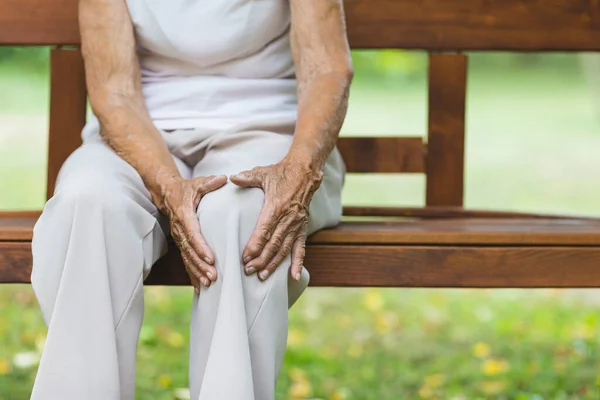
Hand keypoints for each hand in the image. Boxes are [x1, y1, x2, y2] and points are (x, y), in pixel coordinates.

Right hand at [159, 175, 226, 292]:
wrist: (166, 193)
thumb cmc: (187, 188)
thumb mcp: (198, 183)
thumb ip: (210, 182)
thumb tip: (225, 178)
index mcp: (184, 214)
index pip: (192, 233)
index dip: (201, 247)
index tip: (211, 258)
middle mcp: (179, 228)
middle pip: (189, 250)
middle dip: (201, 265)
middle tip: (214, 276)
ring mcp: (178, 237)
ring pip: (186, 258)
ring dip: (196, 272)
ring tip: (209, 284)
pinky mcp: (180, 243)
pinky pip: (185, 260)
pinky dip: (192, 274)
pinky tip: (200, 288)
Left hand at [230, 158, 322, 280]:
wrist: (305, 173)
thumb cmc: (280, 173)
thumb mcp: (263, 173)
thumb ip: (247, 178)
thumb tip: (231, 178)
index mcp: (276, 207)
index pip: (264, 231)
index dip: (255, 246)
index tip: (245, 257)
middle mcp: (287, 219)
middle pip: (273, 244)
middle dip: (261, 259)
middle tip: (248, 271)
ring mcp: (296, 225)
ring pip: (284, 249)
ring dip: (274, 264)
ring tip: (262, 276)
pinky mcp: (302, 228)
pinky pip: (300, 248)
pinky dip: (297, 263)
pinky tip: (293, 277)